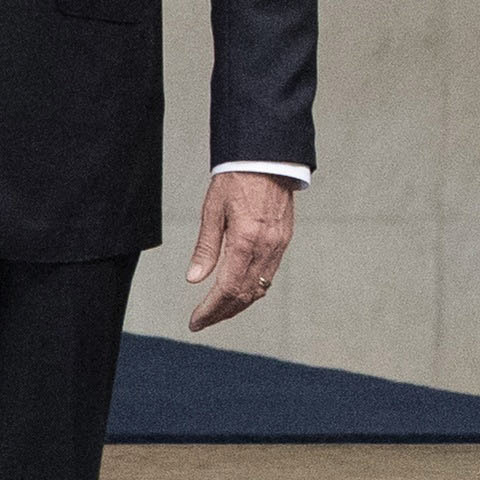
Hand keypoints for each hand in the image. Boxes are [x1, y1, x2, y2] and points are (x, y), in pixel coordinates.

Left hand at [183, 171, 295, 332]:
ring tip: (217, 311)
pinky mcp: (284, 241)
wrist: (267, 158)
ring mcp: (278, 246)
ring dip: (237, 305)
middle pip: (244, 295)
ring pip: (259, 289)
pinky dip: (252, 289)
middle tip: (202, 321)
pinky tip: (238, 291)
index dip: (210, 310)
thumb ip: (206, 247)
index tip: (195, 321)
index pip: (227, 289)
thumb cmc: (236, 179)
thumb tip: (195, 278)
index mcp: (245, 241)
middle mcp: (266, 248)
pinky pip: (269, 275)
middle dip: (222, 313)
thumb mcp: (213, 210)